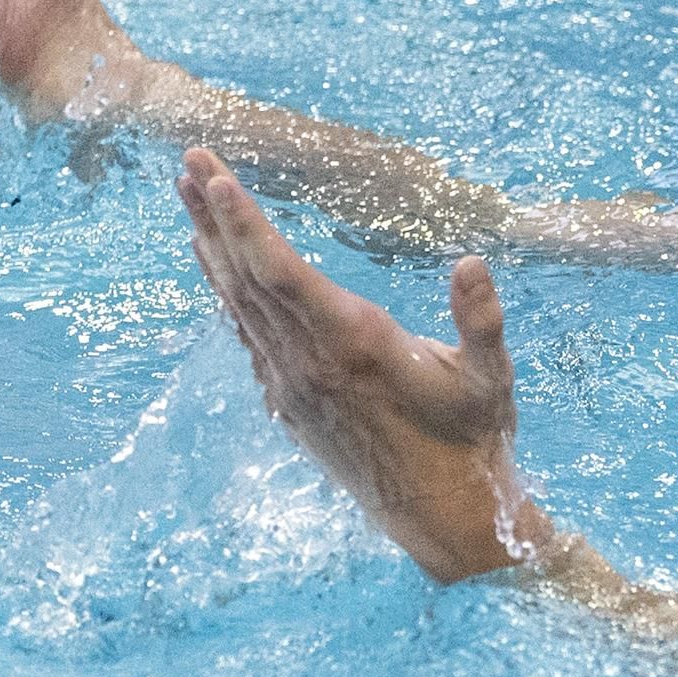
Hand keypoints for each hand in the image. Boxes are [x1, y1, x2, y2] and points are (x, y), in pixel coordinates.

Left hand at [176, 148, 550, 581]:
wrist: (443, 518)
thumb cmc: (472, 443)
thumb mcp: (491, 381)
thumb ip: (481, 320)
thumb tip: (472, 261)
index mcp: (354, 345)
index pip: (281, 274)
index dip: (244, 224)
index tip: (212, 179)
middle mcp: (310, 363)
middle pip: (246, 278)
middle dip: (214, 215)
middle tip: (188, 158)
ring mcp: (293, 386)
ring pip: (239, 304)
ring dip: (212, 247)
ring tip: (186, 196)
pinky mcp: (290, 404)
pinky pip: (247, 335)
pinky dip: (227, 291)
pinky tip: (216, 264)